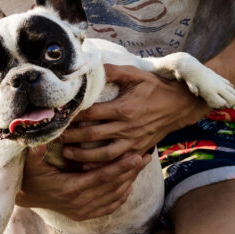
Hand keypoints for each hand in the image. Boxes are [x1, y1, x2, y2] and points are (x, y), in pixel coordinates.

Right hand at [16, 143, 151, 221]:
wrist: (25, 196)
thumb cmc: (29, 174)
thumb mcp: (30, 161)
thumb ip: (37, 148)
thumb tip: (44, 133)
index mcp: (70, 189)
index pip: (102, 177)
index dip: (120, 166)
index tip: (136, 155)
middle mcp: (79, 203)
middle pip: (113, 186)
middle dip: (131, 171)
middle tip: (147, 155)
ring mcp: (82, 211)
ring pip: (114, 196)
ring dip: (130, 181)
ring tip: (142, 165)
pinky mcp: (84, 215)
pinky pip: (109, 207)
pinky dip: (122, 196)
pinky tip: (130, 183)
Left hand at [60, 63, 206, 166]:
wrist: (180, 106)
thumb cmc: (155, 88)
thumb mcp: (135, 74)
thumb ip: (112, 71)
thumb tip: (91, 66)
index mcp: (124, 108)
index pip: (91, 114)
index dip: (73, 115)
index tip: (59, 115)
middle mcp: (127, 128)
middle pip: (92, 135)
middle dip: (71, 137)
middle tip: (54, 136)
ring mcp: (133, 142)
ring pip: (103, 154)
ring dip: (83, 156)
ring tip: (66, 153)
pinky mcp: (138, 150)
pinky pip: (117, 162)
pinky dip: (101, 166)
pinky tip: (87, 167)